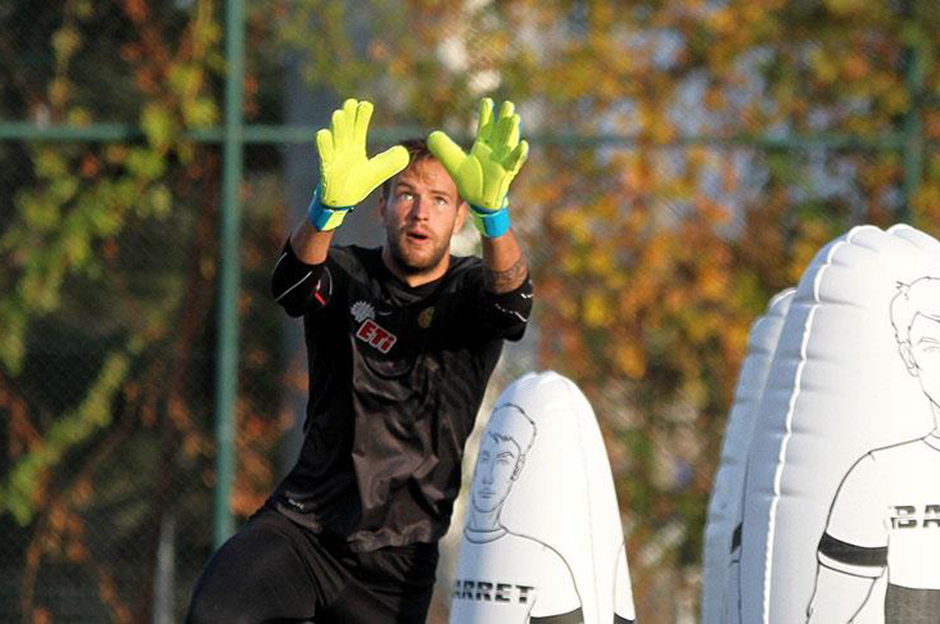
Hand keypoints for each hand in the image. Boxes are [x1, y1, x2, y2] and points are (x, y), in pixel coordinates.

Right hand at [308, 99, 408, 230]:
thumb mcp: (378, 172)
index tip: (365, 104)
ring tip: (339, 114)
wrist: (342, 200)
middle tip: (351, 102)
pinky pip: (324, 155)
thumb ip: (391, 162)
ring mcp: (334, 158)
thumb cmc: (357, 182)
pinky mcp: (327, 168)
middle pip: (346, 130)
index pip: (358, 129)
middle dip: (348, 116)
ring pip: (335, 139)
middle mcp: (343, 149)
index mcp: (355, 147)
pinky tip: (323, 133)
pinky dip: (323, 145)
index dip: (361, 117)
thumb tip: (404, 152)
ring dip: (337, 127)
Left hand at [428, 98, 528, 236]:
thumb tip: (432, 135)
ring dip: (512, 131)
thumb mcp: (453, 162)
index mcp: (483, 147)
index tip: (487, 101)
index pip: (485, 128)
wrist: (478, 200)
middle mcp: (494, 151)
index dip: (486, 115)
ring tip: (514, 118)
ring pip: (509, 143)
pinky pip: (514, 162)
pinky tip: (523, 144)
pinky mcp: (506, 173)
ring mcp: (502, 161)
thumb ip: (443, 149)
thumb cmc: (470, 181)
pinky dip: (519, 154)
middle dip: (504, 118)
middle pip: (501, 131)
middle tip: (508, 105)